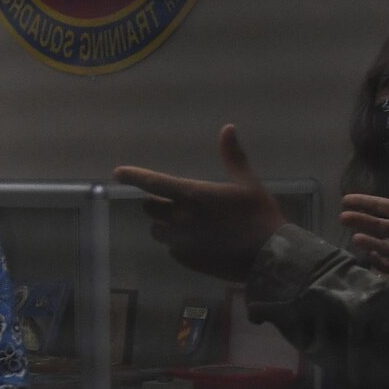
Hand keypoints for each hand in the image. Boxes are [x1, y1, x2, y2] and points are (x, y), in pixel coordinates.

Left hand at [115, 125, 288, 281]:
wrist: (270, 256)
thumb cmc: (260, 214)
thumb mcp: (248, 182)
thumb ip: (232, 157)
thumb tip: (228, 128)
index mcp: (193, 195)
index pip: (153, 183)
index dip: (133, 176)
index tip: (118, 173)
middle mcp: (181, 219)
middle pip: (150, 209)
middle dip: (156, 203)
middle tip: (172, 200)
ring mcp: (182, 242)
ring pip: (158, 231)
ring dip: (164, 224)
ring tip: (184, 221)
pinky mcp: (186, 260)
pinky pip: (172, 249)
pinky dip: (178, 243)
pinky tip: (197, 241)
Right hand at [338, 160, 388, 277]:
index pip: (380, 206)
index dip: (364, 202)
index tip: (345, 200)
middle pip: (375, 225)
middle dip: (359, 221)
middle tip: (342, 218)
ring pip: (380, 245)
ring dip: (367, 241)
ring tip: (356, 237)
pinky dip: (379, 262)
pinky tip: (371, 255)